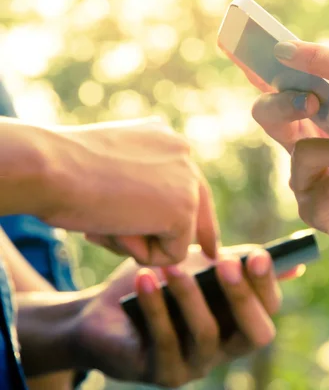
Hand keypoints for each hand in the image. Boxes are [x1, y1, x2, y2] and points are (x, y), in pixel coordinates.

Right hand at [42, 117, 218, 264]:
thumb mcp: (107, 168)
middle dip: (202, 234)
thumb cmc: (60, 171)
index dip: (195, 209)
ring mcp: (188, 179)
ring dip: (140, 241)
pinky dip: (141, 253)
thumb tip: (157, 217)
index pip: (188, 180)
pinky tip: (117, 228)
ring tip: (106, 221)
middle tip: (212, 256)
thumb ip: (137, 183)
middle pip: (199, 204)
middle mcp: (182, 152)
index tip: (206, 231)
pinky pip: (172, 254)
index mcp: (162, 138)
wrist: (49, 167)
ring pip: (176, 233)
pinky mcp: (185, 209)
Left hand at [72, 245, 290, 386]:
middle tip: (227, 263)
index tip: (258, 255)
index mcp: (239, 323)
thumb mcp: (202, 267)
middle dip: (242, 297)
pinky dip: (155, 307)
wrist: (105, 312)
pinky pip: (165, 341)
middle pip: (254, 334)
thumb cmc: (161, 285)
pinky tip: (145, 279)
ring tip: (172, 267)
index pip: (269, 310)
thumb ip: (240, 264)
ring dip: (190, 297)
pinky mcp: (163, 373)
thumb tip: (295, 266)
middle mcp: (225, 350)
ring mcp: (196, 365)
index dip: (267, 285)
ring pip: (207, 335)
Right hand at [249, 80, 328, 263]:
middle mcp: (304, 144)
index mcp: (317, 116)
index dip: (261, 68)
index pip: (282, 86)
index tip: (261, 52)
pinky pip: (323, 191)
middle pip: (268, 115)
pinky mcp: (317, 211)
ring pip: (301, 153)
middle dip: (282, 103)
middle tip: (311, 99)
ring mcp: (306, 179)